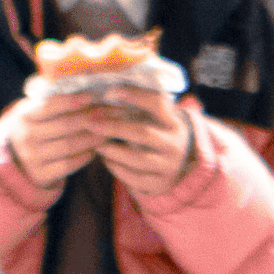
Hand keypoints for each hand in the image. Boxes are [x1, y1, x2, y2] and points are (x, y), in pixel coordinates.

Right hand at [0, 86, 109, 189]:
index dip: (70, 101)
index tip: (91, 96)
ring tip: (110, 130)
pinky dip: (86, 155)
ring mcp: (33, 157)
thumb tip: (85, 80)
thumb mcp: (35, 111)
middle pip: (65, 125)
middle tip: (113, 112)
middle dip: (92, 117)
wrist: (18, 160)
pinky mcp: (41, 174)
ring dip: (93, 137)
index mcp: (24, 115)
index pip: (48, 106)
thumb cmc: (36, 128)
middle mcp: (26, 136)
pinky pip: (69, 165)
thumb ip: (52, 99)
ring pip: (69, 145)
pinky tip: (97, 148)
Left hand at [86, 83, 198, 198]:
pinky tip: (107, 160)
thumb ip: (140, 106)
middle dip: (114, 127)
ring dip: (112, 150)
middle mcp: (176, 144)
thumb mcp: (157, 120)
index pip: (158, 104)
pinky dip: (116, 168)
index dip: (135, 96)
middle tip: (91, 123)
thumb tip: (109, 89)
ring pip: (137, 159)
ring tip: (97, 145)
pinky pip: (134, 178)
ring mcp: (169, 167)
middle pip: (143, 133)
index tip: (110, 91)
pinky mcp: (160, 185)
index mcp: (175, 123)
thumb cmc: (159, 135)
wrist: (182, 167)